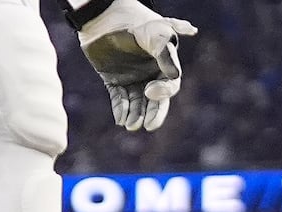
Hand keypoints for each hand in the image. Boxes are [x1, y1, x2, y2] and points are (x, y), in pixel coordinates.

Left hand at [73, 0, 196, 131]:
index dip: (163, 93)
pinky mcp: (114, 80)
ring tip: (130, 126)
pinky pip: (119, 98)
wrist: (104, 15)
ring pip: (137, 102)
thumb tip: (176, 76)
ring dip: (135, 115)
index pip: (169, 86)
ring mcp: (132, 77)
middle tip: (148, 126)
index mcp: (164, 64)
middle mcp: (150, 74)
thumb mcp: (154, 34)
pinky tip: (120, 120)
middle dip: (152, 114)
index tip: (150, 92)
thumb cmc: (134, 21)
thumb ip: (165, 54)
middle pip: (155, 100)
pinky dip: (120, 109)